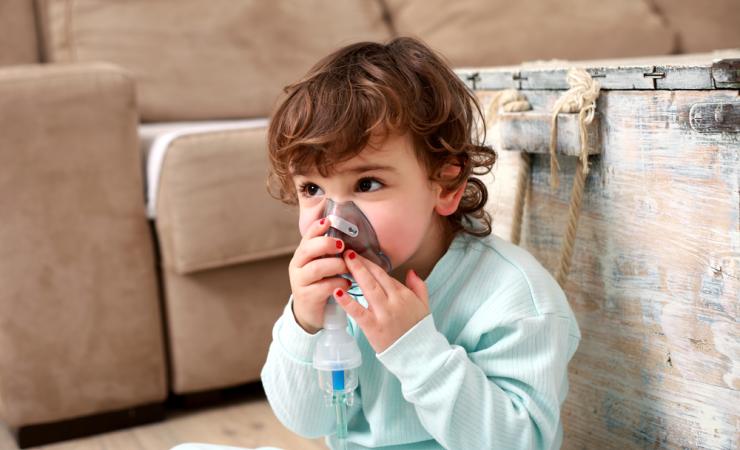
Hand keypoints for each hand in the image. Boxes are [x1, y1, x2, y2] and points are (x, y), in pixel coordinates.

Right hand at [289, 218, 350, 333]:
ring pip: (317, 268)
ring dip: (336, 266)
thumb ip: (328, 251)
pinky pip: (324, 287)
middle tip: (342, 246)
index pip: (307, 237)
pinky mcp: (307, 297)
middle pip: (308, 250)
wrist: (311, 311)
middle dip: (326, 244)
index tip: (329, 221)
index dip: (317, 228)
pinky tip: (347, 284)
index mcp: (301, 255)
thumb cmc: (320, 283)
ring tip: (348, 269)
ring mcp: (299, 282)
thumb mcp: (322, 264)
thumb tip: (345, 232)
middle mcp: (297, 266)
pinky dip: (339, 284)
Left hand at [333, 250, 430, 352]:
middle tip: (347, 252)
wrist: (419, 355)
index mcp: (404, 295)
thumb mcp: (424, 305)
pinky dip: (347, 302)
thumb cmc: (419, 330)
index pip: (384, 274)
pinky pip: (358, 312)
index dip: (370, 263)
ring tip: (342, 263)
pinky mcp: (373, 327)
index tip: (359, 255)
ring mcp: (383, 314)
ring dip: (355, 273)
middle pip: (375, 277)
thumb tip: (410, 271)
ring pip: (368, 288)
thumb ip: (419, 286)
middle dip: (361, 263)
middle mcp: (394, 301)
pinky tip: (337, 292)